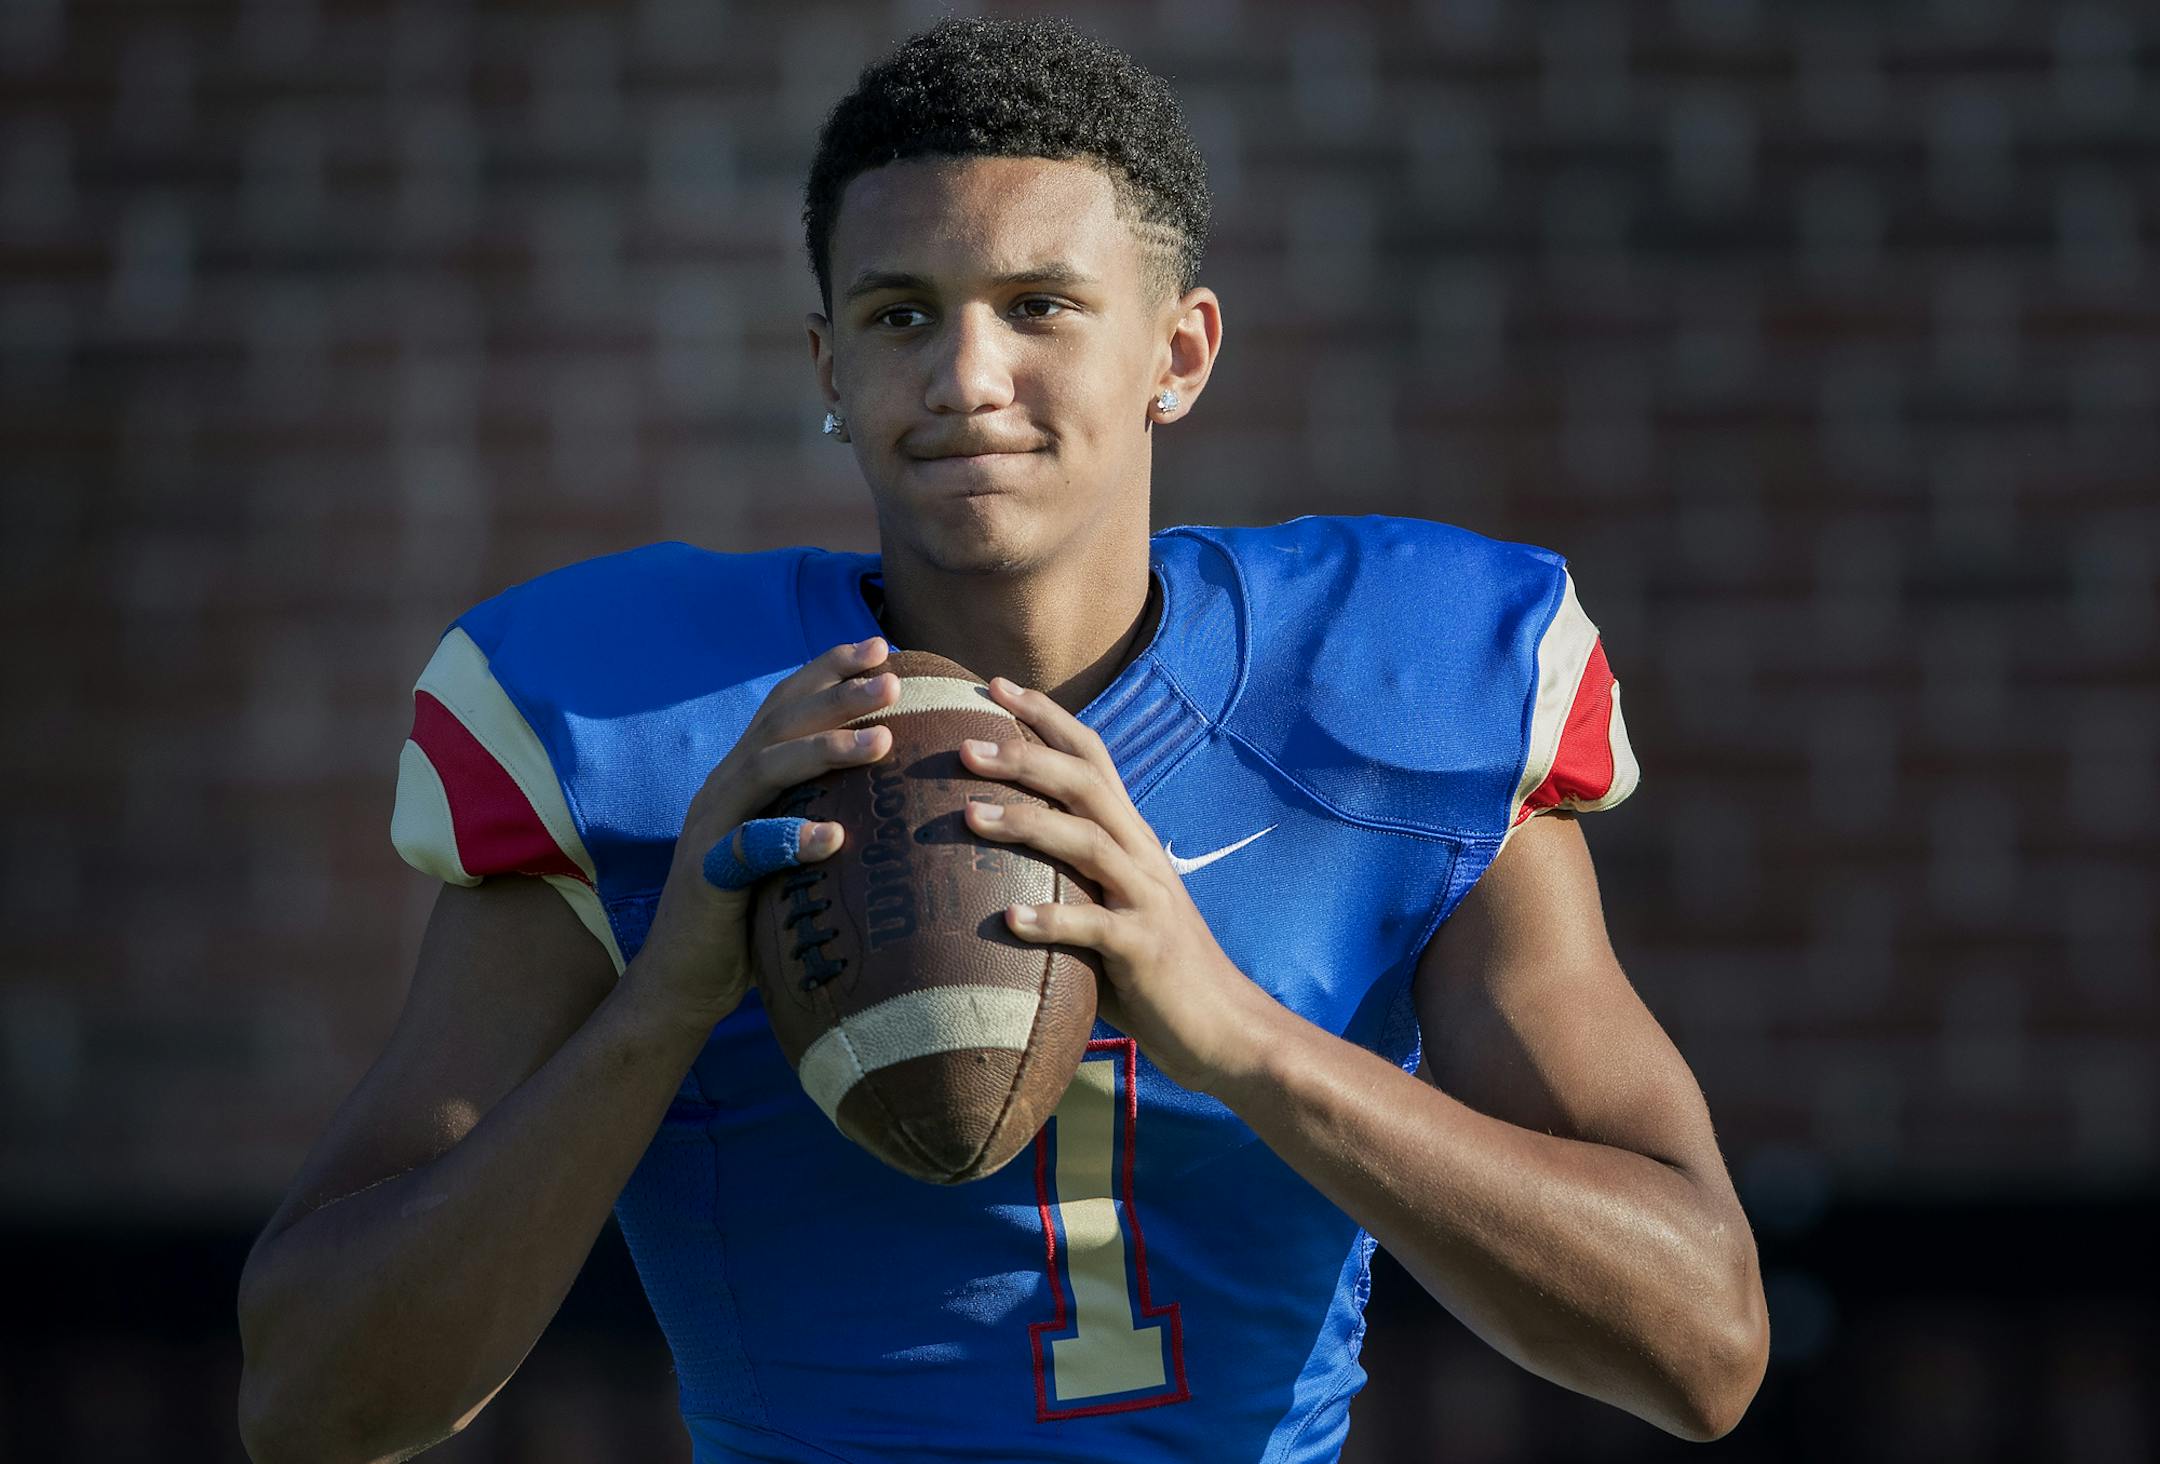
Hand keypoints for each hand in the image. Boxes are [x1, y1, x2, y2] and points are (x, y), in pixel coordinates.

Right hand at [628, 636, 898, 1033]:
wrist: (683, 984)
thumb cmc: (752, 917)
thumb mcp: (791, 853)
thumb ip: (821, 813)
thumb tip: (896, 793)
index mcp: (742, 778)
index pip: (785, 706)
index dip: (828, 671)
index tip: (881, 647)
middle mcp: (722, 790)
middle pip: (779, 723)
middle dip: (837, 693)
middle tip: (893, 676)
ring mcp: (711, 830)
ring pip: (764, 770)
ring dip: (824, 749)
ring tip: (881, 741)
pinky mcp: (707, 878)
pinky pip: (748, 851)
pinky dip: (791, 839)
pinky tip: (833, 836)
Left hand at [958, 677, 1275, 1093]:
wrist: (1225, 1029)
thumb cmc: (1151, 973)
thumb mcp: (1105, 909)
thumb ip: (1062, 880)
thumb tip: (983, 868)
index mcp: (1130, 836)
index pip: (1090, 756)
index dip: (1045, 716)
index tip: (991, 685)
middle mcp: (1140, 853)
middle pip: (1084, 783)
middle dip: (1024, 756)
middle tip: (963, 745)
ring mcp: (1146, 898)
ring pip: (1086, 841)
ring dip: (1027, 823)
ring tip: (970, 815)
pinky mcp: (1146, 949)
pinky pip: (1095, 927)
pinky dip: (1052, 920)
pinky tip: (1009, 919)